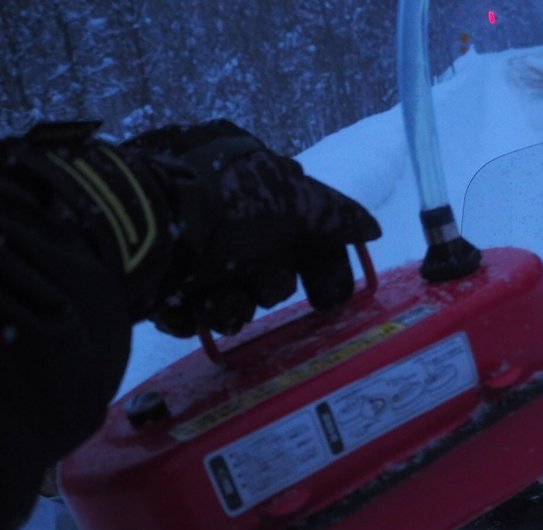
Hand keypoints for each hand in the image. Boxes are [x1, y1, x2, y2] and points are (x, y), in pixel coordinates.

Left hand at [125, 120, 381, 335]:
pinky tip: (186, 310)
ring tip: (216, 310)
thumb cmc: (220, 210)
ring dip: (231, 304)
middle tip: (260, 290)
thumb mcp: (287, 201)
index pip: (302, 217)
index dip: (321, 261)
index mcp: (243, 166)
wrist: (131, 235)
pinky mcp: (149, 268)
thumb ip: (333, 214)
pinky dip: (192, 310)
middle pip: (266, 257)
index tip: (327, 301)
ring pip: (228, 284)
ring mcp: (178, 232)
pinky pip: (188, 300)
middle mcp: (212, 194)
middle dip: (268, 283)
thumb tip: (370, 227)